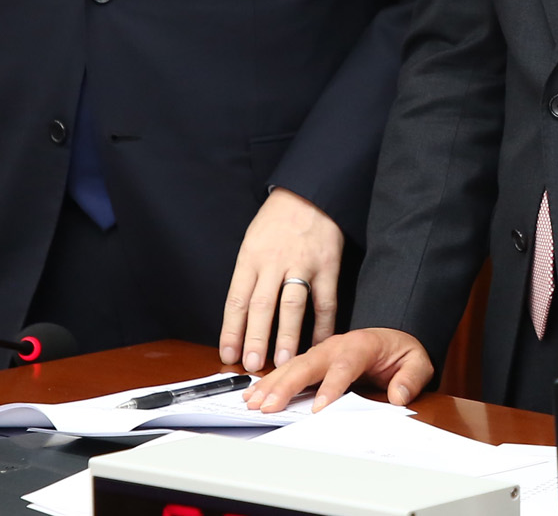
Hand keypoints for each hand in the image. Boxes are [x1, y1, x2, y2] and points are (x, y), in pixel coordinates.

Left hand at [219, 187, 344, 372]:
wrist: (309, 192)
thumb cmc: (277, 220)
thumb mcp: (253, 241)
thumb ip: (249, 275)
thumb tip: (243, 317)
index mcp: (251, 258)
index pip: (237, 299)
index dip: (231, 330)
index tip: (228, 354)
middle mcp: (274, 262)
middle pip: (261, 306)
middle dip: (255, 338)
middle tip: (252, 365)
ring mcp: (303, 264)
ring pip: (292, 305)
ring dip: (287, 336)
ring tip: (282, 361)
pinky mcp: (328, 265)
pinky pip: (325, 300)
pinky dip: (324, 324)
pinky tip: (319, 342)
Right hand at [243, 327, 433, 412]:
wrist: (393, 339)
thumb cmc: (401, 352)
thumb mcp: (418, 362)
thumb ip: (411, 378)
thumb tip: (398, 395)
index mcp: (363, 344)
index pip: (345, 365)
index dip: (331, 386)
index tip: (318, 408)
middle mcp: (338, 345)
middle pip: (310, 364)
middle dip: (288, 385)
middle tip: (268, 406)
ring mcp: (322, 350)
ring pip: (293, 366)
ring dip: (272, 384)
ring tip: (253, 402)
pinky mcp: (313, 358)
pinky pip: (289, 368)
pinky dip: (270, 381)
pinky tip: (253, 393)